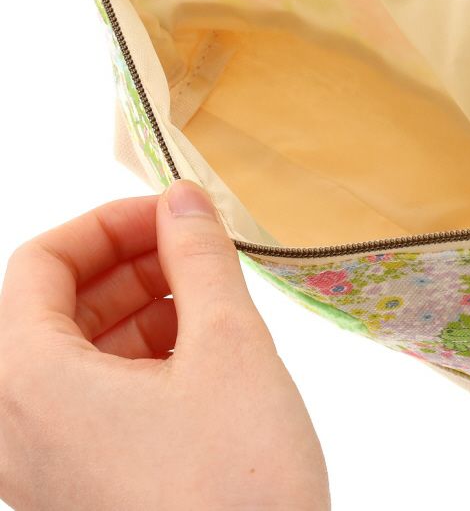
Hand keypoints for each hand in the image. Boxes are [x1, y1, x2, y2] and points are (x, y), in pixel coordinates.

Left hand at [0, 180, 329, 510]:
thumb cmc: (238, 484)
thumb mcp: (229, 345)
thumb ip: (200, 258)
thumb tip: (185, 197)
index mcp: (27, 383)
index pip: (40, 262)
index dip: (108, 222)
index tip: (170, 212)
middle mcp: (17, 426)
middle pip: (55, 305)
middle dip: (130, 262)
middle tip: (197, 246)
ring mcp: (47, 463)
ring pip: (78, 351)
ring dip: (141, 306)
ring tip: (210, 295)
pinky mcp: (84, 485)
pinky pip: (96, 396)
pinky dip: (144, 355)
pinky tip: (203, 349)